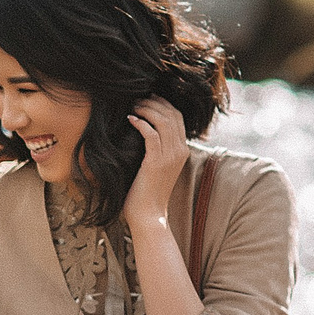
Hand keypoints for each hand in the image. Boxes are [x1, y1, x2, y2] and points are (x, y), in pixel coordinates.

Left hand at [119, 96, 190, 235]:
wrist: (149, 215)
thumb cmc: (147, 192)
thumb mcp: (157, 166)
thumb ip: (157, 149)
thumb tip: (144, 130)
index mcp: (183, 151)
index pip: (178, 117)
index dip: (163, 104)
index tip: (148, 99)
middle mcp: (180, 151)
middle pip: (172, 114)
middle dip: (154, 102)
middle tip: (137, 99)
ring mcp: (170, 156)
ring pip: (162, 120)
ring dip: (146, 109)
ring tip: (133, 107)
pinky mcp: (156, 162)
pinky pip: (151, 133)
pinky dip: (140, 123)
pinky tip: (130, 120)